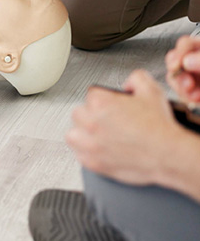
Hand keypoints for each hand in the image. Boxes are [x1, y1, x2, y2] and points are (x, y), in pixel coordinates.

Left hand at [66, 70, 182, 184]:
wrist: (168, 155)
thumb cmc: (159, 128)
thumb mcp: (151, 90)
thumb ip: (136, 78)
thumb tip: (127, 83)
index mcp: (100, 102)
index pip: (91, 94)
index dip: (103, 98)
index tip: (110, 105)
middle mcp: (90, 122)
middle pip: (79, 113)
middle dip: (91, 115)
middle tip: (106, 120)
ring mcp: (89, 143)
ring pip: (72, 134)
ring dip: (82, 133)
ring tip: (96, 135)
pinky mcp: (92, 162)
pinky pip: (78, 155)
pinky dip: (86, 153)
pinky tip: (98, 150)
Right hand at [166, 35, 199, 102]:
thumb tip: (186, 60)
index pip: (185, 43)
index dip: (180, 52)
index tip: (179, 63)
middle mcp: (196, 63)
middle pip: (174, 61)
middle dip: (177, 72)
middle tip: (186, 79)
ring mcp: (194, 78)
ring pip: (174, 78)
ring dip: (181, 86)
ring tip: (193, 91)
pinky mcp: (192, 93)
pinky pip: (180, 94)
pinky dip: (186, 97)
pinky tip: (196, 98)